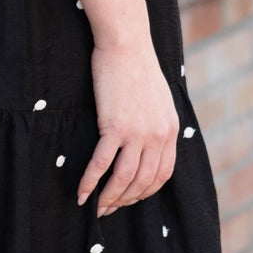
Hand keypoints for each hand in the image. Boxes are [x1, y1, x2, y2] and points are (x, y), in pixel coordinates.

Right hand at [78, 36, 179, 215]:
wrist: (126, 44)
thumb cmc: (137, 67)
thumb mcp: (159, 99)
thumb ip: (158, 123)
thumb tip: (148, 141)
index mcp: (170, 130)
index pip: (163, 174)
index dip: (145, 192)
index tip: (130, 198)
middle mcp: (158, 136)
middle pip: (143, 181)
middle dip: (125, 200)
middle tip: (109, 208)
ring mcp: (138, 133)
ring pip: (124, 178)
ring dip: (109, 198)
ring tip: (97, 207)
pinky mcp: (115, 127)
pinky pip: (102, 163)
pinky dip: (90, 182)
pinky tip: (81, 192)